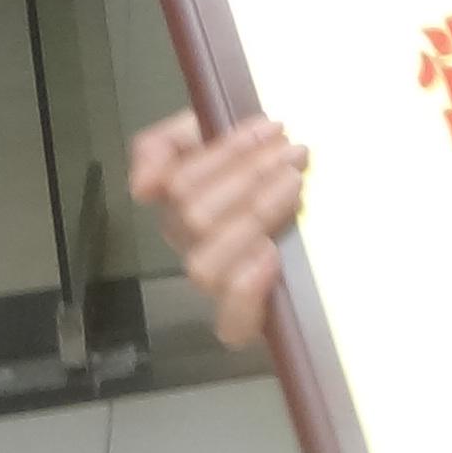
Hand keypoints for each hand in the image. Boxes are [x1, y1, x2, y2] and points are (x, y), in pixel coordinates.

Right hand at [129, 108, 309, 349]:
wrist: (308, 195)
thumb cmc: (262, 166)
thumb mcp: (210, 134)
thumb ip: (163, 146)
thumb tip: (142, 188)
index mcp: (178, 204)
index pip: (175, 182)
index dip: (222, 154)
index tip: (273, 127)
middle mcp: (191, 245)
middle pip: (194, 218)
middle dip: (248, 176)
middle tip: (294, 153)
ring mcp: (218, 283)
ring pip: (205, 265)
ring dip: (252, 217)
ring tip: (294, 184)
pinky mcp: (246, 320)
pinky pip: (230, 325)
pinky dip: (245, 293)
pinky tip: (270, 256)